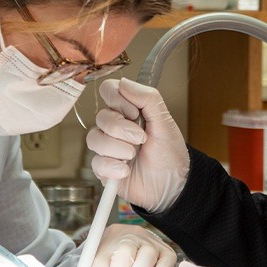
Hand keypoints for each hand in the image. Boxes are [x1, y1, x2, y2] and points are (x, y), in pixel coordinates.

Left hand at [79, 223, 176, 266]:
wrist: (135, 242)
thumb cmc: (115, 260)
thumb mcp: (100, 263)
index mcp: (109, 239)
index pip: (99, 261)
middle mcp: (130, 236)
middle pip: (124, 254)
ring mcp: (150, 242)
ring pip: (145, 258)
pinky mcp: (166, 250)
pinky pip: (167, 261)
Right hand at [87, 78, 188, 211]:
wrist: (173, 185)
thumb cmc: (170, 153)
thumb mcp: (165, 122)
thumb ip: (148, 98)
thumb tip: (123, 82)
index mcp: (128, 111)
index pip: (108, 91)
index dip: (117, 100)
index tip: (135, 113)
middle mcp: (114, 127)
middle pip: (101, 116)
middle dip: (122, 129)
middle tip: (142, 139)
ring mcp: (108, 148)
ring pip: (94, 138)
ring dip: (117, 148)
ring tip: (134, 156)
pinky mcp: (104, 169)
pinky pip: (96, 163)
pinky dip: (112, 167)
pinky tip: (126, 171)